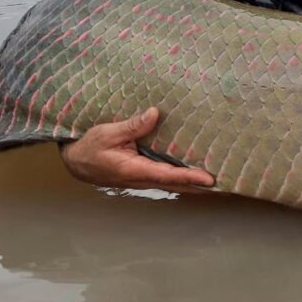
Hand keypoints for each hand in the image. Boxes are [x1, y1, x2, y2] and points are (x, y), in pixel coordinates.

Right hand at [59, 107, 214, 193]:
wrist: (75, 161)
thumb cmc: (90, 147)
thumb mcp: (108, 133)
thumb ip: (132, 126)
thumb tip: (154, 114)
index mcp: (135, 170)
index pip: (168, 175)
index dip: (190, 177)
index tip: (210, 179)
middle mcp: (143, 178)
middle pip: (177, 185)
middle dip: (201, 186)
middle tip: (226, 185)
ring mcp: (144, 178)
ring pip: (174, 184)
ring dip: (196, 184)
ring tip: (220, 182)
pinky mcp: (144, 174)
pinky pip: (168, 178)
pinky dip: (185, 178)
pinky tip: (198, 174)